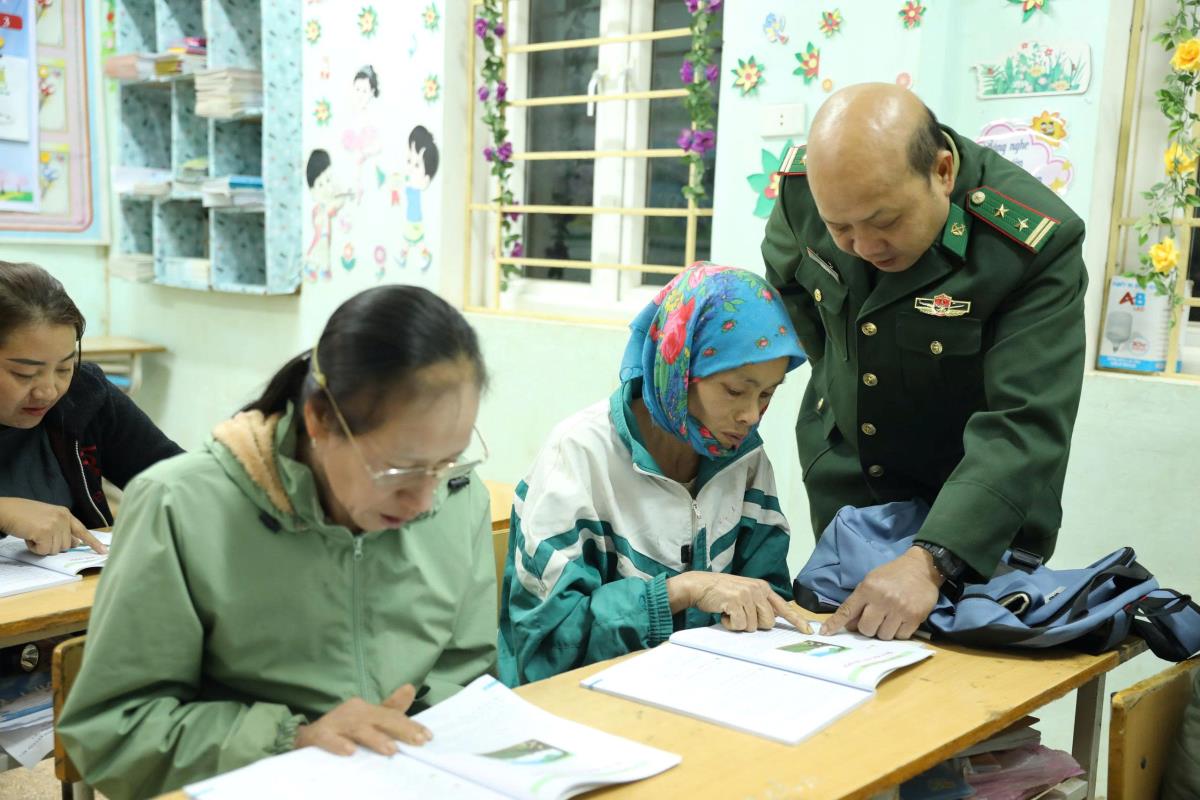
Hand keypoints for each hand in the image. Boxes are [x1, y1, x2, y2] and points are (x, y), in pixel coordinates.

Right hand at [0, 498, 106, 555]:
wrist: (6, 510)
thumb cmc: (24, 515)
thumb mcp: (48, 518)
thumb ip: (62, 529)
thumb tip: (75, 543)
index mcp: (65, 514)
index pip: (83, 530)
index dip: (93, 542)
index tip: (104, 551)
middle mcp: (63, 518)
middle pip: (66, 546)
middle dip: (51, 545)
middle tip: (38, 535)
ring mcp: (54, 525)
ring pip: (55, 550)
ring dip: (41, 547)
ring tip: (33, 534)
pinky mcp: (44, 532)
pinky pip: (43, 551)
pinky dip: (34, 548)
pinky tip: (29, 537)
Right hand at [294, 685, 430, 756]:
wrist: (304, 736)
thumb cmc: (342, 728)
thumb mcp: (366, 718)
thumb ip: (389, 708)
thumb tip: (411, 689)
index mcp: (366, 709)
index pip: (392, 716)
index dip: (411, 725)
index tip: (428, 736)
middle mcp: (353, 712)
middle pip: (380, 719)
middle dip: (400, 729)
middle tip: (418, 741)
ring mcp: (336, 723)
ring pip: (358, 729)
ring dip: (375, 739)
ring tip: (391, 749)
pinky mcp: (319, 735)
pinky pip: (329, 739)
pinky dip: (339, 744)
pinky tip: (350, 751)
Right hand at [667, 572, 810, 632]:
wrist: (699, 585)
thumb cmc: (721, 592)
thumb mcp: (744, 593)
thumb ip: (759, 603)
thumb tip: (773, 619)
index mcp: (763, 588)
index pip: (784, 607)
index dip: (797, 621)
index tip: (808, 631)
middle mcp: (758, 589)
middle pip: (768, 623)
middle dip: (754, 625)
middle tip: (740, 615)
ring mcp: (747, 594)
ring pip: (753, 626)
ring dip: (740, 625)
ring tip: (730, 612)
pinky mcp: (736, 601)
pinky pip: (740, 625)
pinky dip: (730, 625)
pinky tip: (724, 614)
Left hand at [820, 547, 941, 639]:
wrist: (922, 568)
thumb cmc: (893, 574)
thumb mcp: (871, 581)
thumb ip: (859, 602)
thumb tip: (848, 625)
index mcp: (868, 589)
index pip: (847, 611)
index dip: (835, 624)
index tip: (825, 633)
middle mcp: (882, 600)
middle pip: (866, 629)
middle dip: (868, 628)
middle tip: (875, 619)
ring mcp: (900, 610)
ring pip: (883, 635)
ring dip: (884, 630)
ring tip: (890, 618)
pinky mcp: (915, 618)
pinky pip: (901, 636)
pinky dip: (899, 632)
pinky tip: (901, 619)